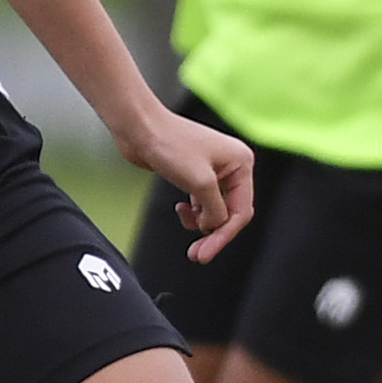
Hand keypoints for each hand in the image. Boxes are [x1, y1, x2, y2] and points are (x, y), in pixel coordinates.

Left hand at [122, 106, 257, 262]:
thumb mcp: (200, 183)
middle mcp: (232, 166)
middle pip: (229, 212)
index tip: (205, 254)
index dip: (224, 235)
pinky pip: (202, 203)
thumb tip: (214, 227)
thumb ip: (214, 210)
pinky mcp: (196, 174)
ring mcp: (214, 171)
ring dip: (200, 222)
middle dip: (213, 233)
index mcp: (241, 163)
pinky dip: (193, 212)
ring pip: (215, 209)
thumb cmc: (170, 145)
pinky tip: (181, 209)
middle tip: (197, 255)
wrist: (140, 127)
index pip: (241, 211)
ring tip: (183, 220)